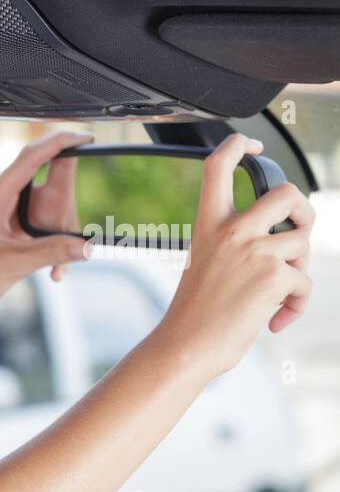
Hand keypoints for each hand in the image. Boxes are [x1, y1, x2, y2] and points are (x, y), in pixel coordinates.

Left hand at [0, 130, 94, 327]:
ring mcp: (1, 219)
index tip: (86, 136)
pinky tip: (56, 267)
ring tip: (66, 246)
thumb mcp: (13, 264)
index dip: (60, 141)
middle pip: (40, 177)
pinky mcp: (4, 237)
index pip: (31, 157)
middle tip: (81, 201)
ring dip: (59, 223)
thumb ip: (52, 251)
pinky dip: (51, 241)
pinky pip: (35, 229)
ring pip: (41, 207)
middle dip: (65, 185)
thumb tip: (87, 246)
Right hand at [153, 133, 313, 380]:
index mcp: (208, 224)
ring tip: (278, 294)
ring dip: (299, 269)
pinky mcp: (275, 275)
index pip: (218, 165)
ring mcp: (255, 250)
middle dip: (304, 211)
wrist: (187, 346)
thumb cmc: (196, 313)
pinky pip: (304, 282)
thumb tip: (290, 239)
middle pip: (286, 192)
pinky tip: (275, 320)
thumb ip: (240, 243)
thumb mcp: (208, 263)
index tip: (252, 144)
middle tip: (297, 232)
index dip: (238, 144)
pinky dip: (296, 305)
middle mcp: (232, 231)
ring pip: (303, 241)